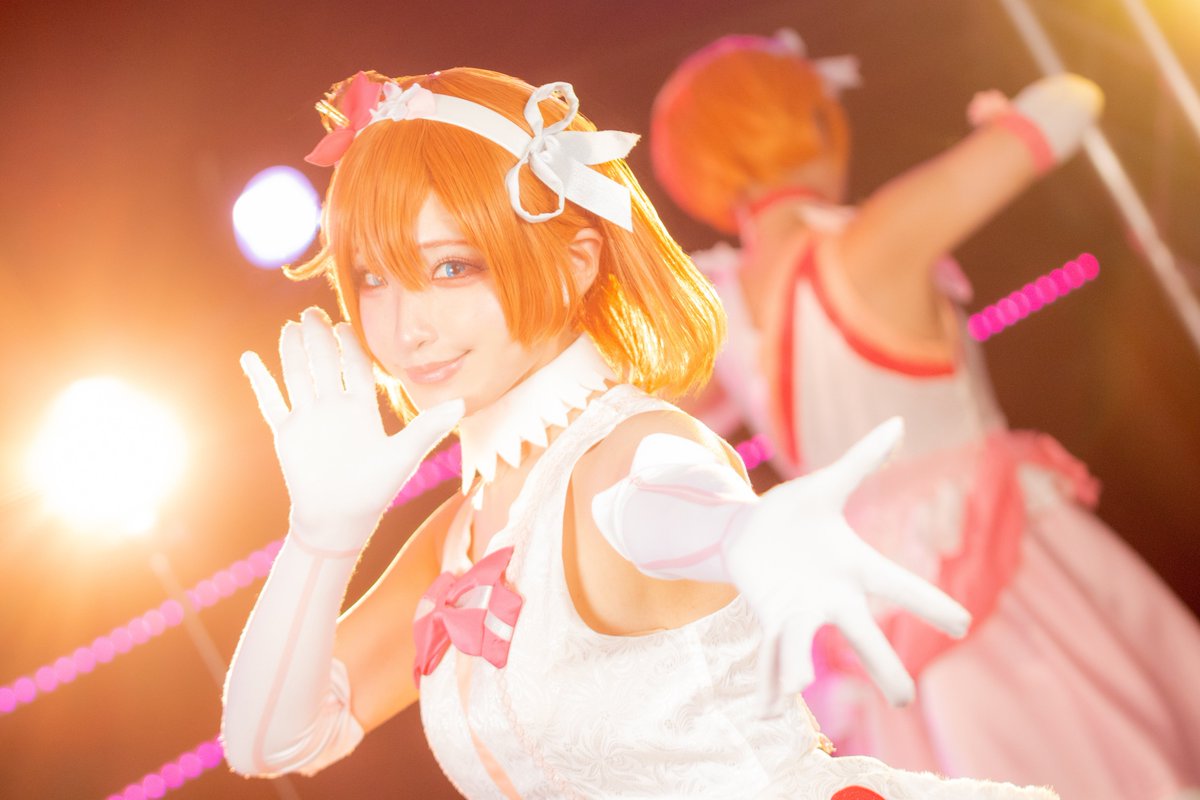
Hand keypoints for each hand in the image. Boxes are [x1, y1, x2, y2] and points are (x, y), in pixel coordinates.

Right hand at [240, 307, 462, 547]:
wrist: (339, 519)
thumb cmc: (375, 490)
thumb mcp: (404, 455)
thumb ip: (428, 427)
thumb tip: (462, 403)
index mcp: (362, 409)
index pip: (356, 368)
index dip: (350, 346)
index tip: (344, 322)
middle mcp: (334, 408)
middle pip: (325, 364)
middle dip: (319, 338)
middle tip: (311, 312)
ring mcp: (308, 418)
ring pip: (298, 375)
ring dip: (293, 351)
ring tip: (290, 326)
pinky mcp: (286, 433)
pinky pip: (271, 401)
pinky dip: (260, 380)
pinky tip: (249, 357)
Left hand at [724, 418, 970, 714]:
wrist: (750, 532)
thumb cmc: (796, 513)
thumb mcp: (826, 485)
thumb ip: (862, 460)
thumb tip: (899, 423)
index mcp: (854, 567)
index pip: (898, 585)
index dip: (930, 603)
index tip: (962, 622)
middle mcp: (832, 598)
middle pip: (861, 635)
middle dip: (881, 665)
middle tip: (903, 699)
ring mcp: (800, 612)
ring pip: (802, 645)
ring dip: (798, 666)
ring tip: (798, 689)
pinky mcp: (769, 617)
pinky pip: (768, 651)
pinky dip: (768, 679)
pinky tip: (769, 709)